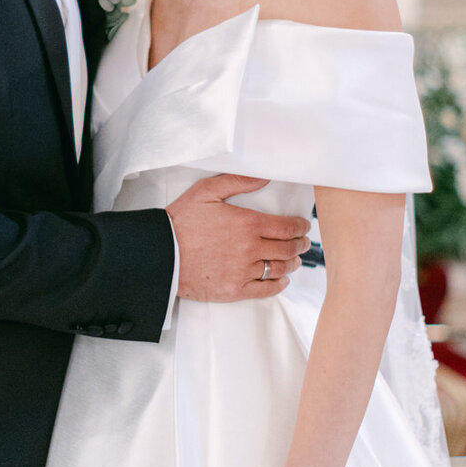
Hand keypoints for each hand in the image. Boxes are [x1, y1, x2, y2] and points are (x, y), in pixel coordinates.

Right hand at [168, 175, 309, 302]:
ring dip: (292, 263)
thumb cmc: (181, 221)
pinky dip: (278, 285)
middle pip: (287, 249)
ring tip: (294, 260)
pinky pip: (264, 289)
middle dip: (300, 245)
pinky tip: (282, 280)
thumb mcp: (207, 191)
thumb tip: (265, 177)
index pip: (287, 227)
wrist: (161, 254)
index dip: (300, 227)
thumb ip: (238, 181)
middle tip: (303, 243)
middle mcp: (250, 249)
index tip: (303, 226)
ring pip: (279, 269)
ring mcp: (243, 271)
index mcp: (248, 224)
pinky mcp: (234, 289)